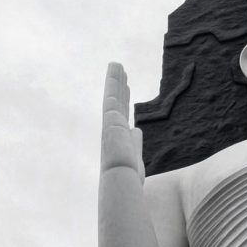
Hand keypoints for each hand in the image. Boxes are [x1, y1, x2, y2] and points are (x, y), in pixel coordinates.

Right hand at [101, 62, 144, 182]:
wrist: (120, 182)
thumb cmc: (127, 181)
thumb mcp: (135, 158)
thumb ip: (135, 143)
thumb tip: (137, 129)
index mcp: (119, 138)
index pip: (123, 115)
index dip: (125, 101)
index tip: (127, 89)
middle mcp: (112, 129)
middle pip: (118, 102)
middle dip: (120, 86)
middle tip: (121, 69)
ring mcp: (109, 123)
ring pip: (114, 96)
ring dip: (115, 79)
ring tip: (118, 64)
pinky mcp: (109, 118)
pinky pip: (112, 94)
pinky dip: (113, 79)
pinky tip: (116, 66)